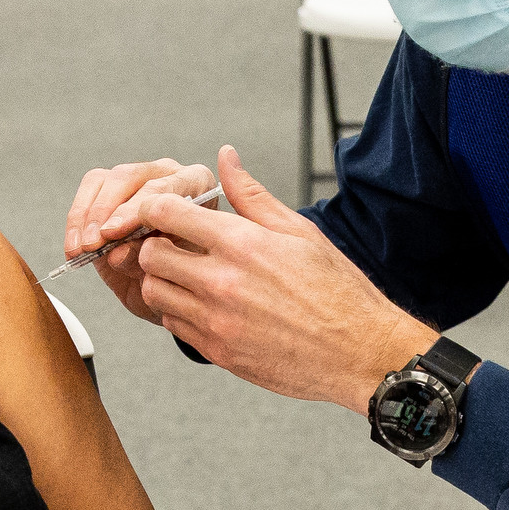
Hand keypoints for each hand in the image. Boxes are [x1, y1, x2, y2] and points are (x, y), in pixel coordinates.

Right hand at [64, 156, 213, 323]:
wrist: (178, 283)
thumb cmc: (185, 275)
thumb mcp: (175, 276)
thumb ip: (149, 261)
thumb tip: (116, 254)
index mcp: (198, 185)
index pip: (164, 189)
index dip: (134, 211)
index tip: (113, 234)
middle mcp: (168, 173)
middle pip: (130, 177)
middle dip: (106, 212)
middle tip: (93, 242)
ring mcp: (139, 176)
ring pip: (105, 181)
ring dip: (87, 216)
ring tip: (80, 248)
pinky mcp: (111, 186)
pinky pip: (89, 190)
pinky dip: (77, 220)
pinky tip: (74, 248)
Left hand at [118, 147, 435, 410]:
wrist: (359, 352)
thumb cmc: (337, 290)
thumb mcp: (300, 231)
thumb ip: (252, 195)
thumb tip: (225, 157)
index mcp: (241, 243)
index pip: (164, 212)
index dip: (157, 207)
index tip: (167, 212)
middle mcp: (222, 281)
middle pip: (150, 254)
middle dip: (157, 244)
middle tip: (179, 245)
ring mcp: (217, 320)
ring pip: (155, 293)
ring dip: (165, 280)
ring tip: (191, 276)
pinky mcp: (219, 351)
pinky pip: (173, 326)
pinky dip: (180, 312)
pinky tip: (206, 304)